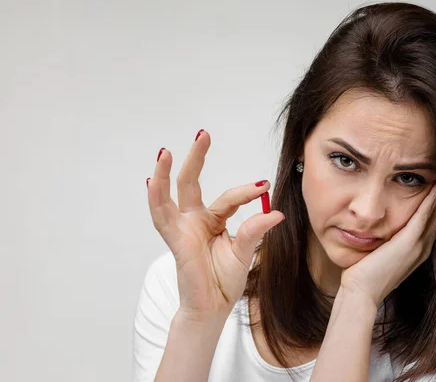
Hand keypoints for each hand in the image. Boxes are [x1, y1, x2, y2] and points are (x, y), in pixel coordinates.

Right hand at [146, 130, 284, 317]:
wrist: (212, 308)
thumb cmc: (225, 280)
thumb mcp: (246, 251)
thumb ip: (256, 231)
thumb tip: (277, 213)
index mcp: (213, 220)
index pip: (228, 198)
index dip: (246, 192)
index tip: (265, 185)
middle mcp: (195, 219)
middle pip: (191, 182)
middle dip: (197, 157)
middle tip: (204, 133)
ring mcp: (183, 228)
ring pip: (172, 194)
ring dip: (167, 173)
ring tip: (167, 151)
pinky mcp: (175, 240)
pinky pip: (162, 217)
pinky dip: (156, 199)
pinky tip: (152, 181)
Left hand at [340, 179, 435, 306]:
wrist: (360, 293)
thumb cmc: (363, 275)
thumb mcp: (378, 254)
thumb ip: (384, 242)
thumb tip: (377, 231)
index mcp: (416, 250)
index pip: (432, 222)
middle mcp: (422, 248)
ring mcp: (417, 246)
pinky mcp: (408, 243)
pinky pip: (424, 215)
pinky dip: (433, 199)